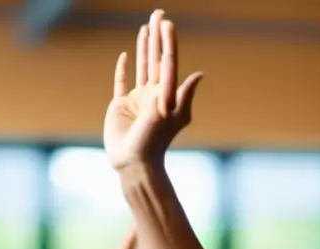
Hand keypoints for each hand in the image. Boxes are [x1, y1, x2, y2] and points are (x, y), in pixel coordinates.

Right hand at [103, 10, 202, 170]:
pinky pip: (122, 82)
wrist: (136, 163)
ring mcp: (137, 98)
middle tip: (158, 13)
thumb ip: (183, 93)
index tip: (167, 22)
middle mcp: (153, 93)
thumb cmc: (155, 141)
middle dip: (157, 36)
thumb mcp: (172, 116)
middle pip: (155, 58)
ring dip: (143, 47)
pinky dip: (123, 69)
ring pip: (141, 66)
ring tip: (146, 27)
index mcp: (166, 93)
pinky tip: (125, 56)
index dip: (168, 41)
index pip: (168, 61)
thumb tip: (198, 73)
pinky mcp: (121, 105)